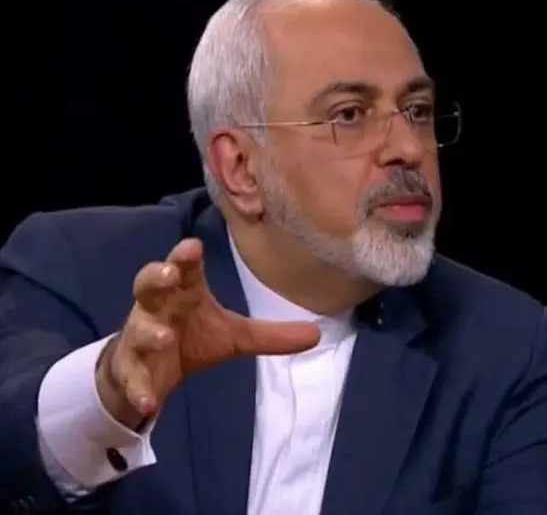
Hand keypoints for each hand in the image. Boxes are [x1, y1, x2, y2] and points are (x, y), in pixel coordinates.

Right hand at [96, 238, 319, 427]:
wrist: (149, 371)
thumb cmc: (190, 338)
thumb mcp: (233, 336)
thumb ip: (269, 335)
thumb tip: (317, 334)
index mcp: (184, 293)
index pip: (184, 268)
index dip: (185, 256)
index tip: (194, 246)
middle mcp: (158, 308)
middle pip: (148, 284)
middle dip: (155, 277)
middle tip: (169, 274)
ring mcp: (139, 337)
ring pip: (137, 328)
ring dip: (149, 332)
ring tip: (165, 337)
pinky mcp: (128, 369)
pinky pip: (129, 376)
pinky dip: (138, 387)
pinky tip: (150, 401)